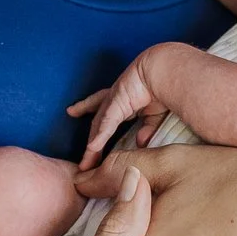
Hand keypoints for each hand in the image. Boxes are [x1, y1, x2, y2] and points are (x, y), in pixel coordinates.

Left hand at [67, 47, 171, 168]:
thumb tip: (142, 143)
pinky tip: (93, 148)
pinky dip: (100, 136)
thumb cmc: (162, 88)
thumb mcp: (155, 115)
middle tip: (84, 161)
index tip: (72, 111)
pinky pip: (106, 123)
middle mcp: (114, 100)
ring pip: (98, 126)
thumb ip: (148, 129)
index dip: (86, 108)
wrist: (164, 71)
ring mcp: (113, 101)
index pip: (102, 108)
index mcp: (124, 100)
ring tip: (86, 164)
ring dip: (92, 146)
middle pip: (97, 124)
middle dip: (90, 142)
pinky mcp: (116, 102)